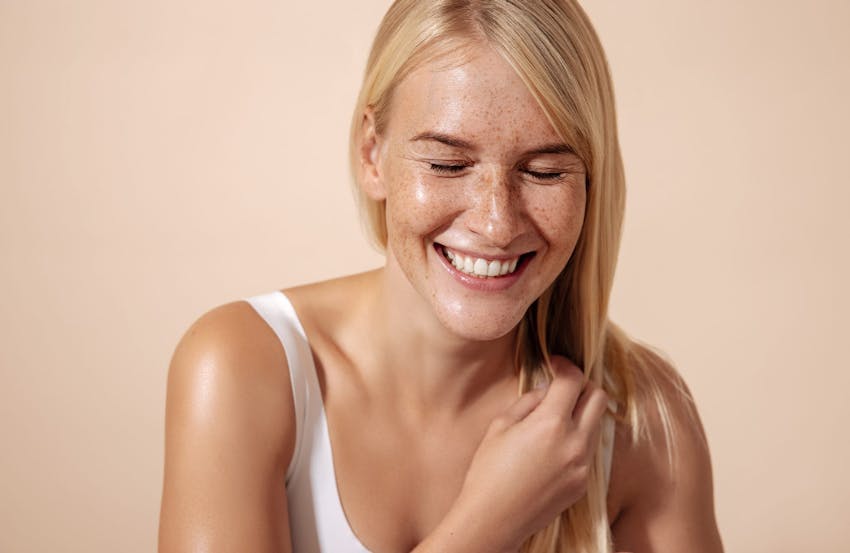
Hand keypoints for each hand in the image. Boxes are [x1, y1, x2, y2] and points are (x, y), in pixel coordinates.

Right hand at [450, 355, 609, 551]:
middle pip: (599, 397)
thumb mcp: (500, 426)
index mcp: (550, 424)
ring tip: (554, 418)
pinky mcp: (581, 483)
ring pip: (596, 424)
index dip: (565, 365)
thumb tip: (546, 392)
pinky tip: (552, 446)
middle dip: (582, 386)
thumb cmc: (488, 472)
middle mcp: (574, 443)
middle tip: (562, 387)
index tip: (555, 364)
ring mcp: (582, 466)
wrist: (493, 520)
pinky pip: (588, 450)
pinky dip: (576, 439)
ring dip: (581, 413)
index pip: (573, 380)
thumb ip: (529, 402)